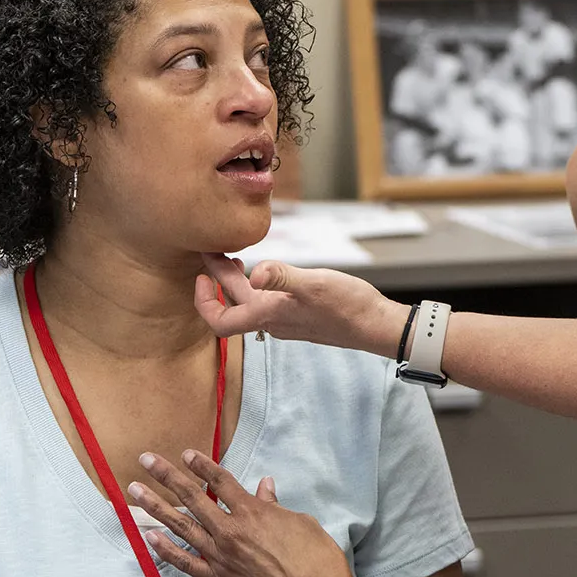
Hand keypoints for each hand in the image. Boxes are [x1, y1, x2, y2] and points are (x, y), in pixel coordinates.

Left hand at [129, 450, 367, 576]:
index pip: (221, 482)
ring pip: (181, 527)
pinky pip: (185, 563)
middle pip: (192, 497)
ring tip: (135, 492)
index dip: (202, 466)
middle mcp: (230, 531)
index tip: (185, 454)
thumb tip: (263, 486)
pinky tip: (149, 537)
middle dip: (167, 476)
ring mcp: (220, 557)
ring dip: (156, 507)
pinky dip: (165, 550)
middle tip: (146, 460)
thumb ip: (275, 505)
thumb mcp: (301, 523)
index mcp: (253, 512)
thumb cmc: (317, 560)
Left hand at [195, 253, 407, 357]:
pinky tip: (267, 271)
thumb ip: (282, 277)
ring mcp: (286, 320)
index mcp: (269, 314)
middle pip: (233, 304)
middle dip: (217, 278)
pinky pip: (266, 303)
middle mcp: (273, 322)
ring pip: (250, 303)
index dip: (203, 302)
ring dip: (236, 283)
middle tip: (211, 250)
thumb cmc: (348, 305)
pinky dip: (256, 286)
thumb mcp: (314, 283)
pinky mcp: (299, 316)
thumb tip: (253, 274)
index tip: (201, 276)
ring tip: (234, 258)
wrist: (376, 325)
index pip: (221, 322)